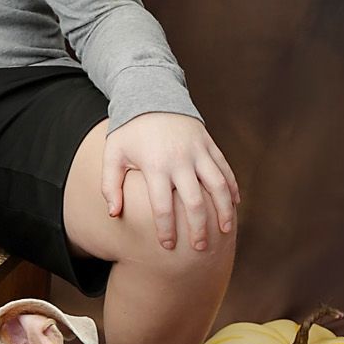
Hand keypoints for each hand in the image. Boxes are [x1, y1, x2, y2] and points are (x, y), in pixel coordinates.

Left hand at [101, 113, 239, 251]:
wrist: (151, 94)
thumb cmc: (129, 130)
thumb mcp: (113, 154)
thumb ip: (110, 185)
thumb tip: (114, 214)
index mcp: (155, 165)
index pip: (163, 206)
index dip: (166, 229)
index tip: (167, 246)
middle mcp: (180, 160)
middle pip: (194, 202)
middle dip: (198, 228)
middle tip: (199, 249)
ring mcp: (198, 151)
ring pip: (218, 186)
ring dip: (223, 211)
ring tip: (224, 231)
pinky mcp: (209, 144)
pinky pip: (225, 169)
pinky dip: (232, 188)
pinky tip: (233, 205)